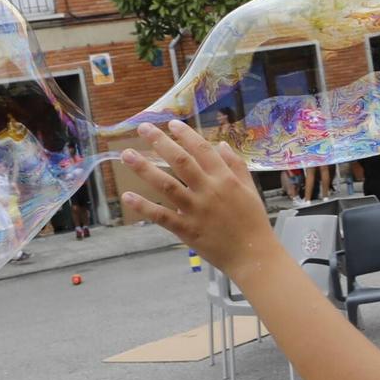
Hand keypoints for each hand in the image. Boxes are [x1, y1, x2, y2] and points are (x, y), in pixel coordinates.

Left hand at [120, 121, 277, 280]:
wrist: (253, 255)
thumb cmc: (253, 222)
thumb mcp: (250, 189)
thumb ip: (236, 165)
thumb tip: (220, 144)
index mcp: (225, 179)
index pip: (202, 150)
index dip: (186, 135)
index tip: (171, 123)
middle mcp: (209, 191)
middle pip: (181, 161)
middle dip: (160, 142)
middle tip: (143, 128)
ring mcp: (195, 210)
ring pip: (167, 185)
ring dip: (145, 168)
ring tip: (126, 155)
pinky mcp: (186, 230)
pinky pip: (162, 216)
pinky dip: (144, 206)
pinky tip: (128, 196)